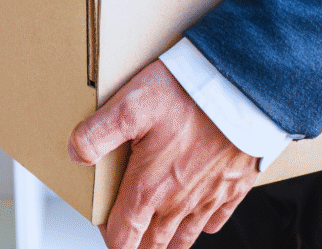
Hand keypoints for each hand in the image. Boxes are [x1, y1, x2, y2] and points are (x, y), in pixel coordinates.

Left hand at [68, 60, 258, 248]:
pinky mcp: (234, 187)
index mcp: (149, 187)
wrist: (246, 88)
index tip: (104, 220)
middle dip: (137, 243)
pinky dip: (201, 223)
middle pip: (153, 244)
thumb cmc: (191, 92)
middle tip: (128, 230)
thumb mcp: (130, 104)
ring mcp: (209, 197)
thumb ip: (97, 133)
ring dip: (166, 240)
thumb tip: (75, 154)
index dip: (109, 235)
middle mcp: (179, 201)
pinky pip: (214, 220)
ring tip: (156, 233)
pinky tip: (195, 213)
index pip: (123, 237)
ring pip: (183, 238)